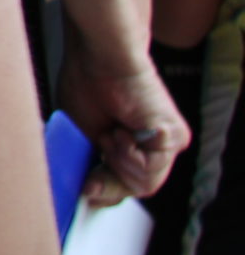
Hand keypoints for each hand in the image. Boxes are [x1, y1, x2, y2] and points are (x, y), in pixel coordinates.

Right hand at [57, 28, 188, 201]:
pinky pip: (150, 169)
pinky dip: (128, 154)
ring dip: (118, 161)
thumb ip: (89, 167)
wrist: (99, 60)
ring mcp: (167, 144)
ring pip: (144, 183)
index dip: (104, 191)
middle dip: (111, 178)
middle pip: (136, 188)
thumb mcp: (80, 139)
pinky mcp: (175, 138)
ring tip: (112, 133)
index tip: (87, 187)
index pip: (124, 185)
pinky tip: (123, 130)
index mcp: (130, 147)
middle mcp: (153, 147)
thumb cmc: (86, 85)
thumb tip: (88, 194)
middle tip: (99, 151)